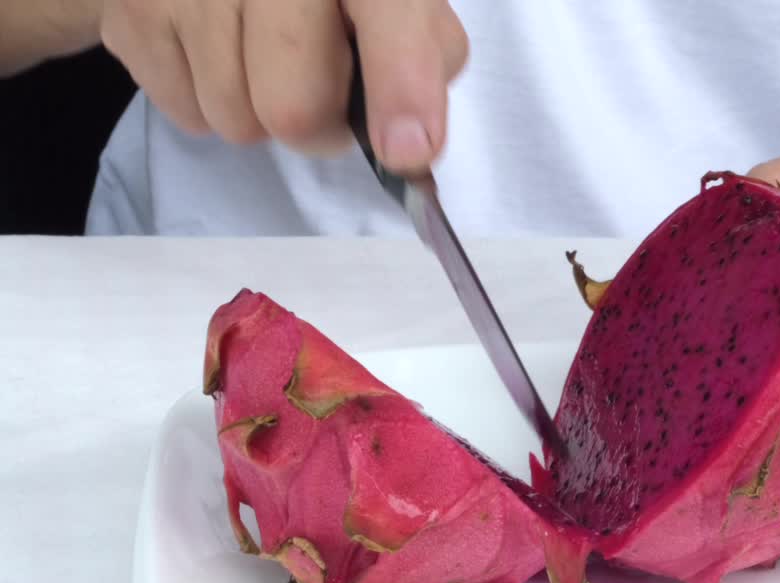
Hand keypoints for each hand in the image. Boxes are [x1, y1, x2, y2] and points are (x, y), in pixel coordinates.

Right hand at [100, 0, 467, 172]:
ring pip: (236, 123)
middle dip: (315, 126)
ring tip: (260, 58)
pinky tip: (216, 50)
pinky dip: (208, 101)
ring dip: (258, 114)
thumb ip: (425, 54)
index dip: (401, 88)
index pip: (389, 19)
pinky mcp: (135, 12)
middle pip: (294, 110)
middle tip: (320, 90)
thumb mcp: (389, 1)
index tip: (408, 151)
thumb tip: (414, 137)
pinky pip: (187, 114)